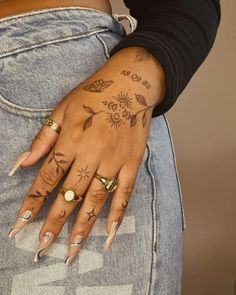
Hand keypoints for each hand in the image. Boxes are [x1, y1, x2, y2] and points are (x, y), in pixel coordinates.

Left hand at [8, 47, 164, 264]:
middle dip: (55, 219)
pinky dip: (118, 212)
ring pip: (97, 198)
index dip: (34, 198)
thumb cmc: (94, 94)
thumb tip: (22, 163)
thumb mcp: (62, 109)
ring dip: (84, 224)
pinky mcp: (132, 163)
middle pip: (70, 192)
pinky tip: (110, 232)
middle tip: (44, 244)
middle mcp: (92, 153)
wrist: (131, 85)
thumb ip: (43, 138)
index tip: (23, 220)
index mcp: (71, 138)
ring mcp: (115, 160)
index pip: (48, 175)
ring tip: (73, 248)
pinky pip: (125, 191)